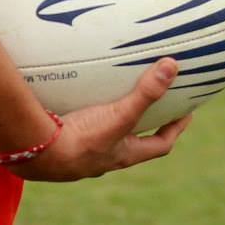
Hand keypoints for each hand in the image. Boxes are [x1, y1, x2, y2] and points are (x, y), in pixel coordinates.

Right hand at [15, 58, 192, 181]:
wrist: (40, 153)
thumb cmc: (84, 140)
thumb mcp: (120, 115)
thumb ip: (145, 93)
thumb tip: (172, 66)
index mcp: (126, 155)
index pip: (160, 144)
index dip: (175, 129)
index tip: (185, 114)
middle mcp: (107, 158)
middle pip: (133, 142)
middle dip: (142, 124)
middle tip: (149, 103)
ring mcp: (83, 153)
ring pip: (104, 138)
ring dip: (110, 122)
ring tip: (111, 99)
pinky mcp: (61, 143)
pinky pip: (78, 130)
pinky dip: (81, 117)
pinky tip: (73, 102)